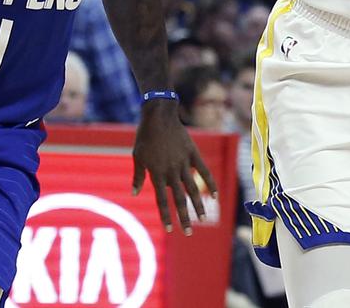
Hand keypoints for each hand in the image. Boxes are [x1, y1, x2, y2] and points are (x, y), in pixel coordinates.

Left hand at [132, 103, 218, 234]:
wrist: (159, 116)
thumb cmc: (145, 137)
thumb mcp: (137, 156)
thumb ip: (138, 176)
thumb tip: (134, 193)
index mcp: (157, 173)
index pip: (162, 200)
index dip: (166, 216)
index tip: (170, 229)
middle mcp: (171, 171)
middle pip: (179, 199)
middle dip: (184, 217)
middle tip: (189, 233)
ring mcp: (183, 163)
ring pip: (193, 188)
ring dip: (198, 206)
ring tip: (204, 219)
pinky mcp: (193, 154)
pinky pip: (204, 171)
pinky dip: (210, 184)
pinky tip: (215, 197)